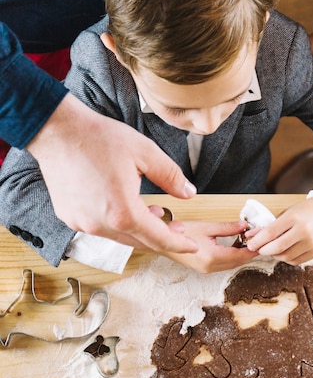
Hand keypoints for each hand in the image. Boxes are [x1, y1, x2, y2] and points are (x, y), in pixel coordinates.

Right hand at [27, 94, 198, 252]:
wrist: (57, 131)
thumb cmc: (98, 138)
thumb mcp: (146, 153)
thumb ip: (171, 176)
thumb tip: (188, 193)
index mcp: (122, 212)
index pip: (158, 239)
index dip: (178, 244)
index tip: (192, 246)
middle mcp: (100, 224)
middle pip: (140, 242)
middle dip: (162, 237)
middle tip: (178, 227)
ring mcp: (82, 223)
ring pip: (121, 237)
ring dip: (141, 230)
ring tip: (155, 213)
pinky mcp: (70, 216)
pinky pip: (102, 228)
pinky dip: (120, 224)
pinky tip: (128, 208)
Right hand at [159, 220, 256, 272]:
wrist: (163, 241)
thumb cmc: (181, 232)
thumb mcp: (208, 226)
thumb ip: (229, 228)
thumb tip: (244, 226)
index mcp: (212, 257)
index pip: (241, 256)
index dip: (254, 249)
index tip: (262, 240)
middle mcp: (211, 267)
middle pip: (238, 262)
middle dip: (250, 251)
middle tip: (259, 239)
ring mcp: (207, 270)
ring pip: (232, 264)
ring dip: (242, 254)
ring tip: (248, 240)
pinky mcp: (205, 268)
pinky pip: (225, 264)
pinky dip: (233, 256)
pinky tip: (236, 244)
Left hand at [244, 198, 312, 264]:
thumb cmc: (304, 211)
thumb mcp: (286, 213)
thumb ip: (269, 226)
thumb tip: (251, 236)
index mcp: (294, 218)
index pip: (271, 233)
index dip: (258, 241)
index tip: (251, 244)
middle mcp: (304, 231)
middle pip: (277, 248)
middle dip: (264, 250)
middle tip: (259, 248)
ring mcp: (311, 243)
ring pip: (285, 257)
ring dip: (275, 255)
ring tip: (273, 248)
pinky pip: (295, 261)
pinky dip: (286, 258)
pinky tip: (285, 250)